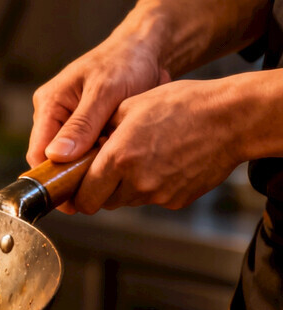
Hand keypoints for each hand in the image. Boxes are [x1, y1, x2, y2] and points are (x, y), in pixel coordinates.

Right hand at [29, 35, 168, 168]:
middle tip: (103, 171)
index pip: (38, 153)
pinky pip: (85, 149)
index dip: (52, 175)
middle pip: (52, 158)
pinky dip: (100, 153)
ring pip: (70, 156)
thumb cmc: (126, 62)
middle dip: (75, 169)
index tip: (76, 190)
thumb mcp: (106, 92)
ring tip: (114, 155)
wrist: (145, 49)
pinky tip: (116, 148)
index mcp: (48, 104)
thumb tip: (56, 156)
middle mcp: (51, 114)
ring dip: (90, 161)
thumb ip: (82, 125)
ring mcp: (66, 120)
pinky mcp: (83, 125)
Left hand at [70, 78, 241, 213]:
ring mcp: (159, 195)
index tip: (77, 186)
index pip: (84, 198)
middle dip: (100, 189)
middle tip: (108, 168)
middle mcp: (137, 183)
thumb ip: (99, 131)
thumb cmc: (182, 105)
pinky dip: (151, 187)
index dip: (78, 194)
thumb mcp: (129, 106)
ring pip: (127, 201)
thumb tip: (78, 148)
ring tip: (141, 158)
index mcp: (118, 159)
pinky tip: (163, 163)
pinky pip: (153, 200)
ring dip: (125, 187)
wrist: (232, 118)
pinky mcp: (178, 200)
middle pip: (103, 203)